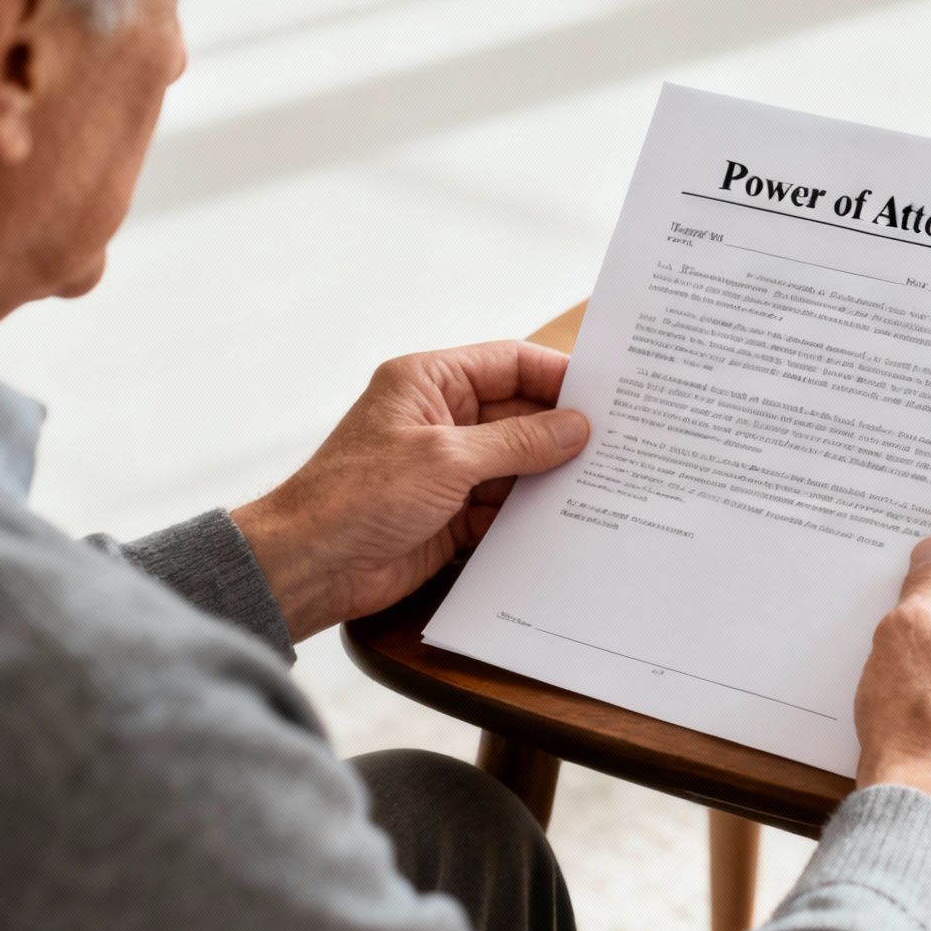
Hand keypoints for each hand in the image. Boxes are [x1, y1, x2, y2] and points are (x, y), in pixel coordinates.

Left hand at [230, 342, 588, 640]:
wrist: (311, 566)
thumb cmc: (358, 496)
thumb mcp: (447, 459)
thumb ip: (517, 442)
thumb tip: (575, 428)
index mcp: (430, 382)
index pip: (509, 363)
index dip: (557, 376)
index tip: (606, 394)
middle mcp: (441, 419)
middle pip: (519, 414)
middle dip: (563, 431)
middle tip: (619, 443)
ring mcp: (448, 468)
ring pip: (517, 463)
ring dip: (551, 475)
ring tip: (605, 483)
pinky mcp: (452, 513)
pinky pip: (504, 505)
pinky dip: (531, 513)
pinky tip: (568, 520)